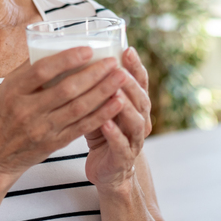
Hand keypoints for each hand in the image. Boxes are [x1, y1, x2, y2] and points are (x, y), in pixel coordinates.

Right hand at [0, 47, 129, 181]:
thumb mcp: (5, 90)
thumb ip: (27, 72)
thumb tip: (53, 46)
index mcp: (14, 91)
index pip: (42, 71)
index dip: (67, 59)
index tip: (88, 49)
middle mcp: (27, 111)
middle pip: (67, 89)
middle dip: (94, 74)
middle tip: (114, 62)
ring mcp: (42, 129)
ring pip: (79, 108)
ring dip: (103, 92)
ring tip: (121, 77)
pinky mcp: (54, 143)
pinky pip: (82, 127)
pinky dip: (102, 114)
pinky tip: (117, 103)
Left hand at [85, 47, 151, 192]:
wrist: (108, 171)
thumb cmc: (102, 133)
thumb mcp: (102, 106)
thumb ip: (98, 87)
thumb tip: (78, 56)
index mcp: (136, 106)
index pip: (141, 82)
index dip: (136, 66)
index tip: (127, 49)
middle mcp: (140, 120)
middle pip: (141, 99)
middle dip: (131, 84)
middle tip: (119, 70)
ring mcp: (134, 140)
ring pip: (135, 121)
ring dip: (125, 106)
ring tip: (115, 93)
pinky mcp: (123, 157)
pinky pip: (121, 144)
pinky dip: (114, 133)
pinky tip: (105, 123)